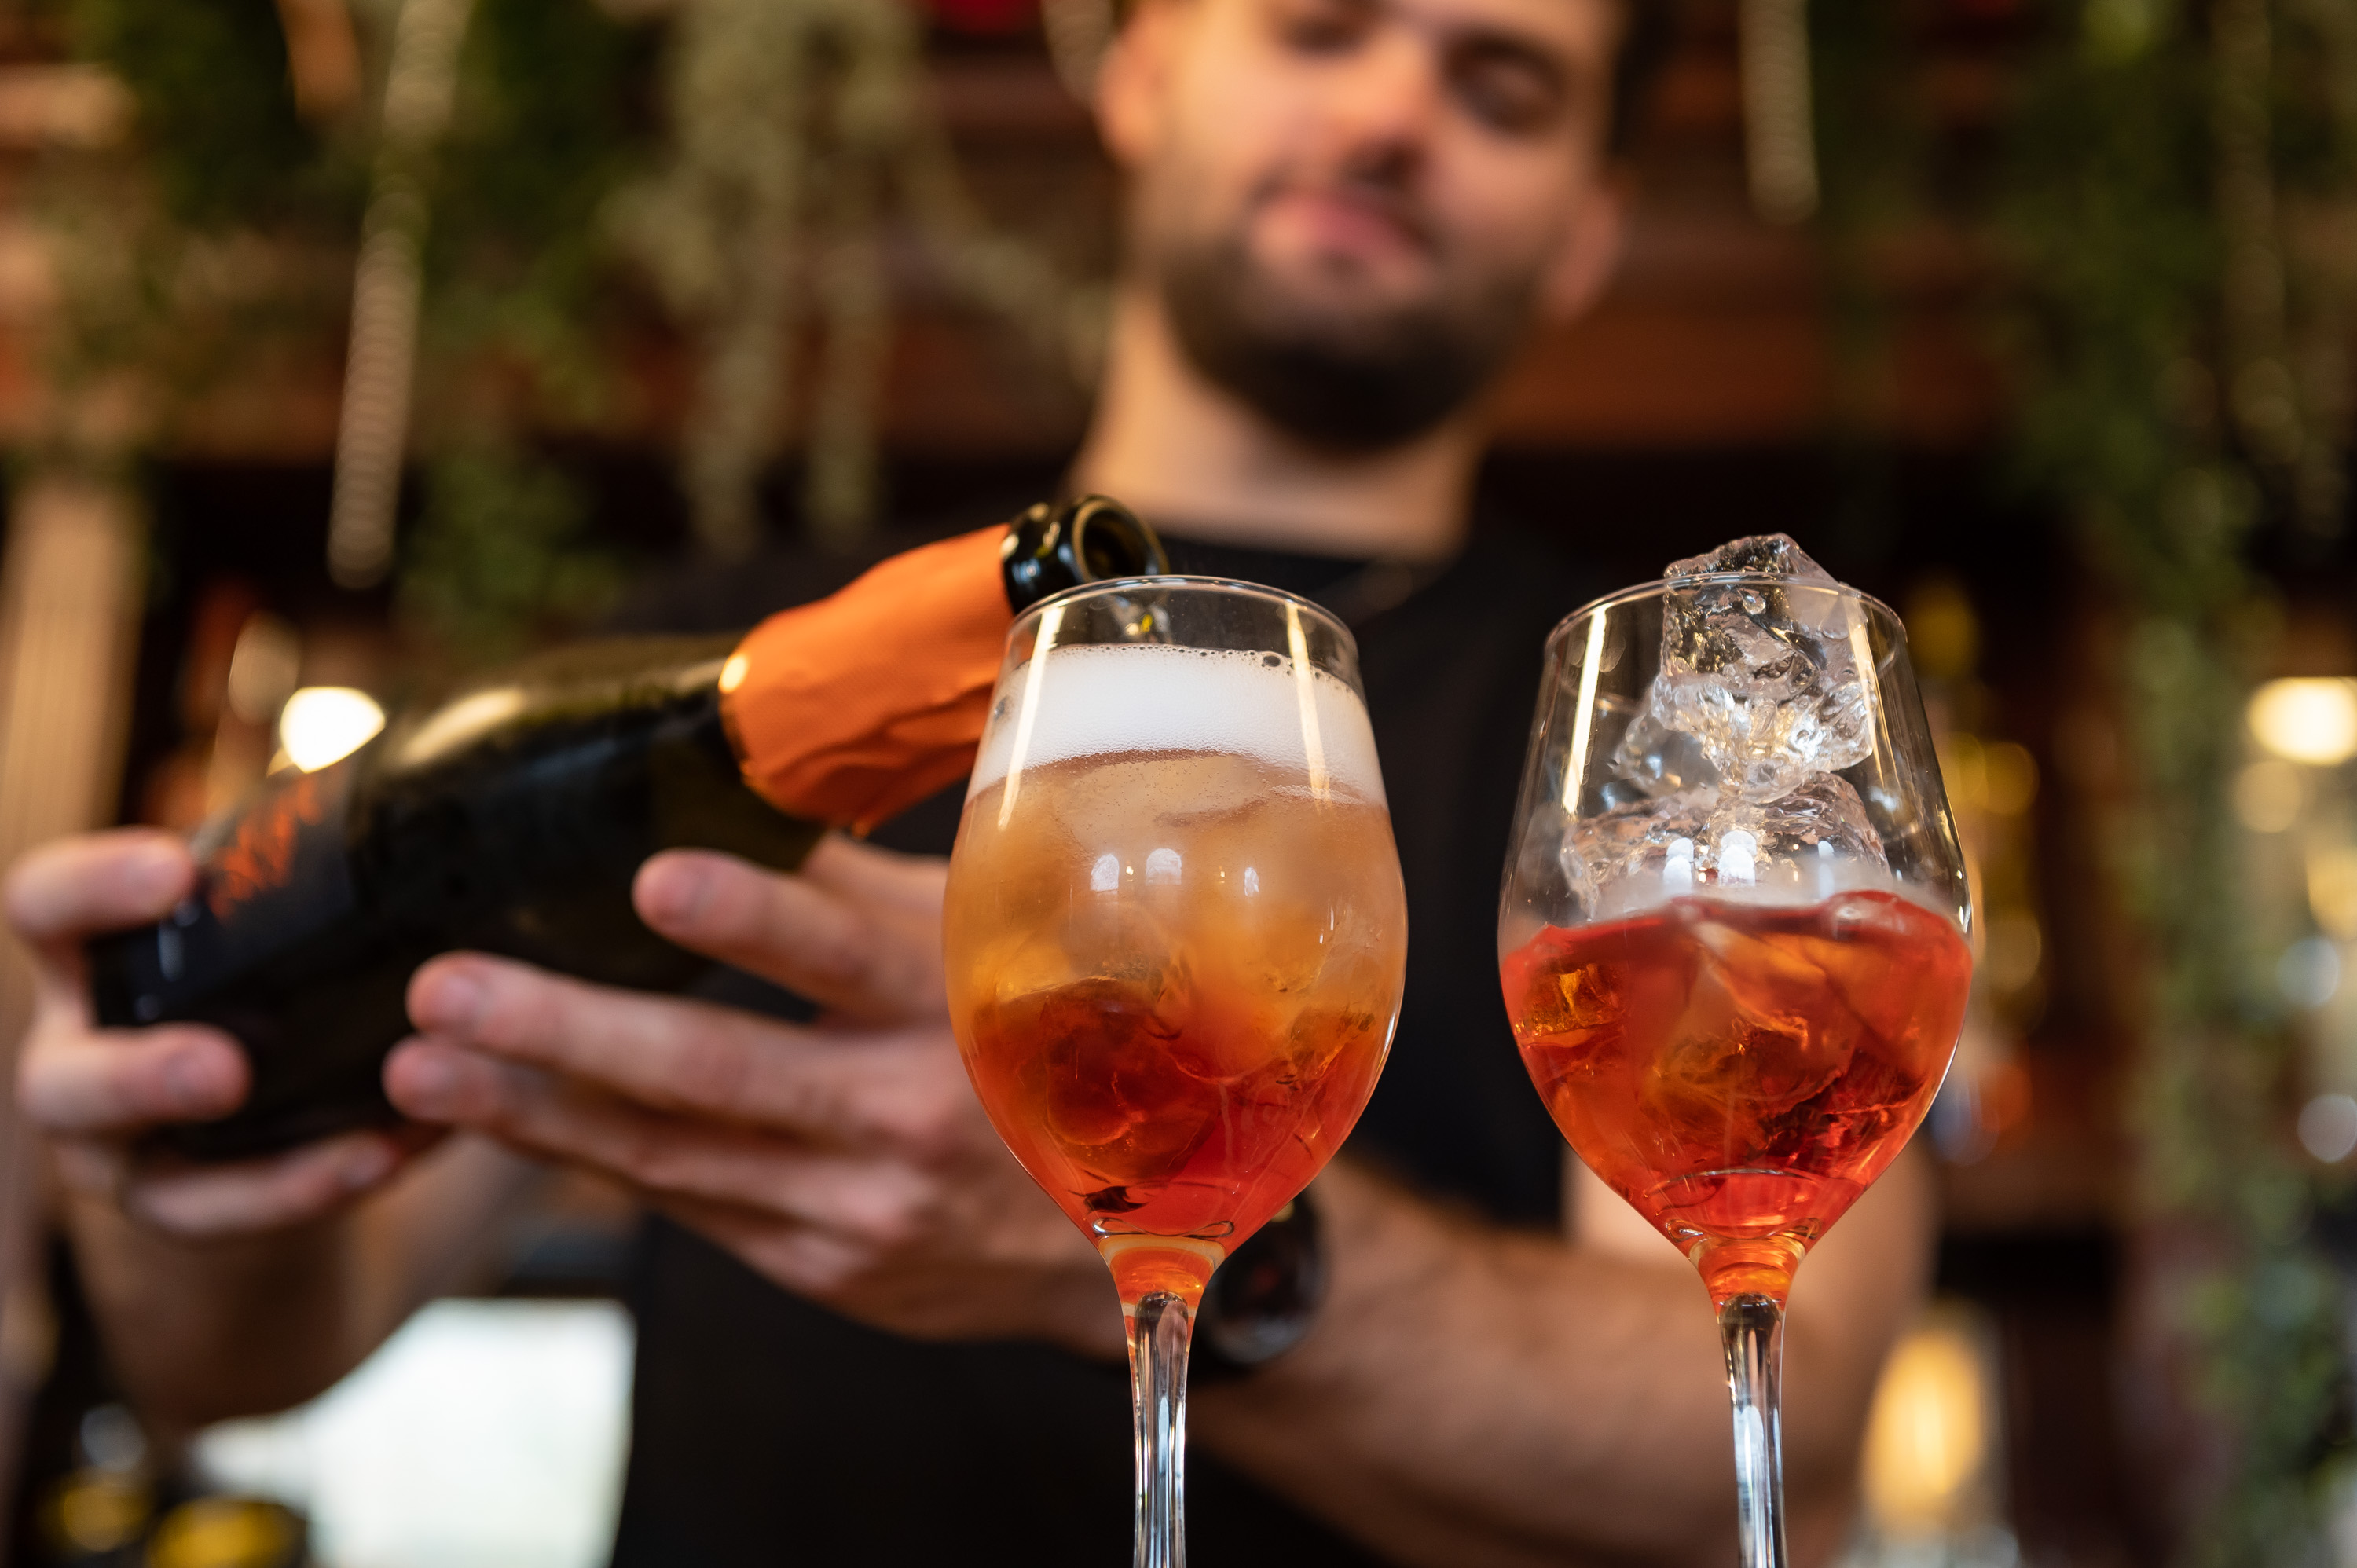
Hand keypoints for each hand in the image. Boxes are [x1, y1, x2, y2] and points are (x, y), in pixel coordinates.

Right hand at [7, 830, 421, 1235]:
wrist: (256, 1088)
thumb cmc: (250, 962)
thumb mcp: (250, 915)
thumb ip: (293, 870)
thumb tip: (419, 786)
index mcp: (87, 959)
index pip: (45, 908)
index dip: (92, 887)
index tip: (176, 870)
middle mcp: (76, 1054)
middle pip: (65, 1080)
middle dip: (140, 1078)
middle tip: (225, 1070)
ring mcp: (113, 1145)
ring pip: (141, 1174)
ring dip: (250, 1172)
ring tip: (360, 1149)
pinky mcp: (175, 1203)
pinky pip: (232, 1216)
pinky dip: (313, 1193)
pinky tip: (392, 1159)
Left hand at [387, 835, 1123, 1356]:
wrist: (1135, 1231)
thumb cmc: (1046, 1046)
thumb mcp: (992, 952)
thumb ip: (866, 894)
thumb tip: (742, 799)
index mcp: (958, 1010)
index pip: (845, 956)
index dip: (752, 920)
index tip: (650, 879)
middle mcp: (906, 1115)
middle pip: (718, 1074)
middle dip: (566, 1032)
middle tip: (444, 990)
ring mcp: (858, 1206)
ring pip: (674, 1156)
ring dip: (535, 1113)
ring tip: (422, 1071)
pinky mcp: (823, 1263)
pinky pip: (690, 1204)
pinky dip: (592, 1162)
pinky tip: (508, 1123)